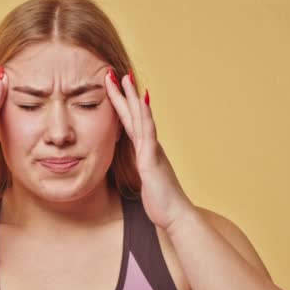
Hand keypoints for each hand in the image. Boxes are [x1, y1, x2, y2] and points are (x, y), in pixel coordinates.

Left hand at [103, 67, 195, 230]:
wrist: (177, 217)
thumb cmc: (162, 203)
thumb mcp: (146, 183)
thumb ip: (142, 170)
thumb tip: (137, 166)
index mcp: (146, 151)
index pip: (130, 123)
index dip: (120, 105)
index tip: (111, 87)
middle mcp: (150, 146)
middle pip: (134, 114)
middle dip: (122, 93)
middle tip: (112, 72)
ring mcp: (152, 152)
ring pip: (141, 119)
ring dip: (132, 97)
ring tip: (124, 78)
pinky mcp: (152, 161)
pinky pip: (147, 135)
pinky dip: (144, 117)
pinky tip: (140, 103)